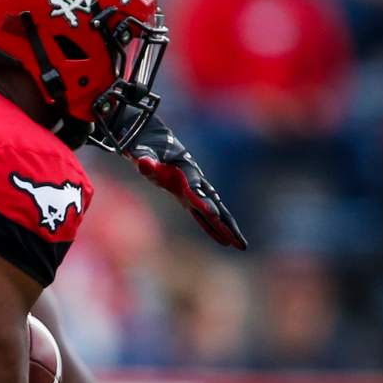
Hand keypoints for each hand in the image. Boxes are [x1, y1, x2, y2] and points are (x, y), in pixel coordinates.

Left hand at [121, 111, 246, 249]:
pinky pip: (203, 214)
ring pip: (214, 210)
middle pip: (212, 203)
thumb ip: (145, 157)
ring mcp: (192, 188)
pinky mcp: (188, 195)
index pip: (195, 187)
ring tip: (241, 245)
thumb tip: (143, 163)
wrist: (150, 137)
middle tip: (237, 239)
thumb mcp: (141, 150)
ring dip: (226, 228)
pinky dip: (214, 226)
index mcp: (184, 168)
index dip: (202, 199)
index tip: (211, 214)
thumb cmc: (145, 144)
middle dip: (224, 221)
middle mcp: (193, 179)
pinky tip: (224, 240)